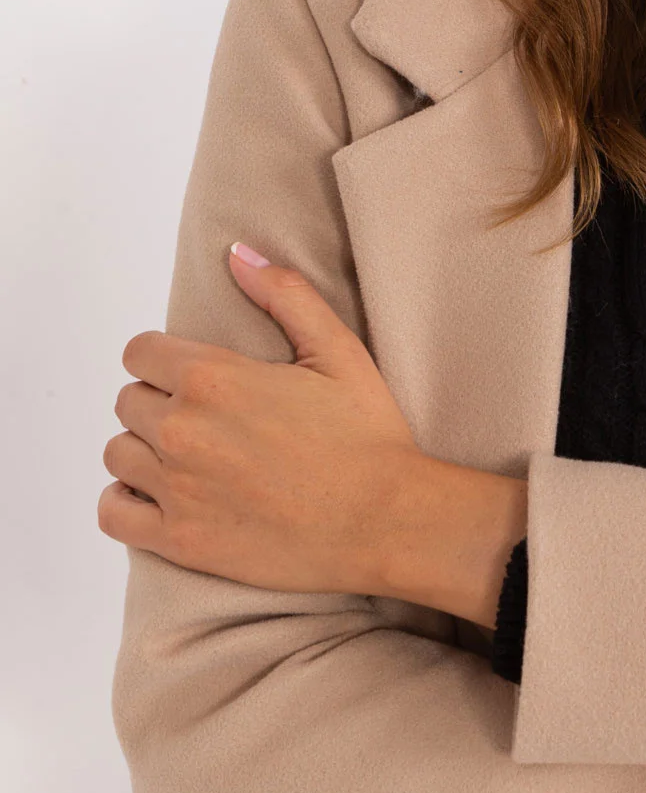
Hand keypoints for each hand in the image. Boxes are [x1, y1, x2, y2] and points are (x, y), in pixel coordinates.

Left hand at [97, 243, 524, 623]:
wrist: (387, 522)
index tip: (193, 376)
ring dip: (145, 451)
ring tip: (189, 459)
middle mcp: (182, 430)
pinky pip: (112, 512)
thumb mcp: (338, 352)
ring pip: (118, 453)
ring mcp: (176, 488)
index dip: (165, 360)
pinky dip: (126, 502)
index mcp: (213, 378)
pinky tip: (160, 496)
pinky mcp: (179, 539)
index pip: (139, 352)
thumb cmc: (369, 438)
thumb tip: (238, 253)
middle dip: (161, 404)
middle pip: (128, 400)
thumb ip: (285, 295)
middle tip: (207, 421)